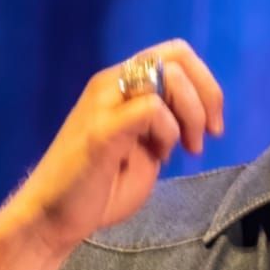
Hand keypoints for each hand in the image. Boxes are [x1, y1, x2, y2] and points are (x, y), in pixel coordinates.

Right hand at [8, 40, 223, 255]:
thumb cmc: (102, 185)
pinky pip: (152, 108)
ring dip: (190, 115)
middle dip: (206, 98)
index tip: (213, 127)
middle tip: (205, 137)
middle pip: (178, 57)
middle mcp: (111, 83)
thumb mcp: (147, 145)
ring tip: (182, 149)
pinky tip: (159, 156)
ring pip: (169, 76)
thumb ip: (168, 120)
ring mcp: (104, 102)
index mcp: (122, 83)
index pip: (176, 53)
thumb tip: (201, 109)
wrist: (56, 216)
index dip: (207, 85)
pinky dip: (168, 132)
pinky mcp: (102, 128)